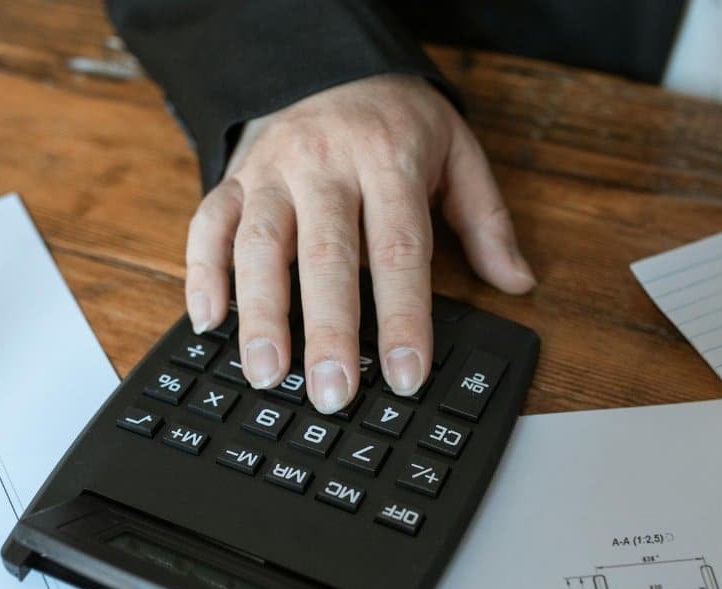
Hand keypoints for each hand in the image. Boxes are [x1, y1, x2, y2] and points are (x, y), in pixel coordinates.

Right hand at [184, 73, 534, 412]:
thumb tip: (518, 283)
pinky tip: (209, 322)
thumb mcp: (457, 151)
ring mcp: (272, 171)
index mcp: (388, 160)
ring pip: (258, 245)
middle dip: (328, 331)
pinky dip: (203, 273)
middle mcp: (324, 165)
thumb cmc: (397, 120)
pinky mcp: (233, 177)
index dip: (403, 318)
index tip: (406, 375)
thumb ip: (486, 220)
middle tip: (332, 393)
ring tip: (265, 374)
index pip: (398, 249)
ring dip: (260, 314)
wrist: (330, 62)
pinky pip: (207, 224)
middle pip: (325, 256)